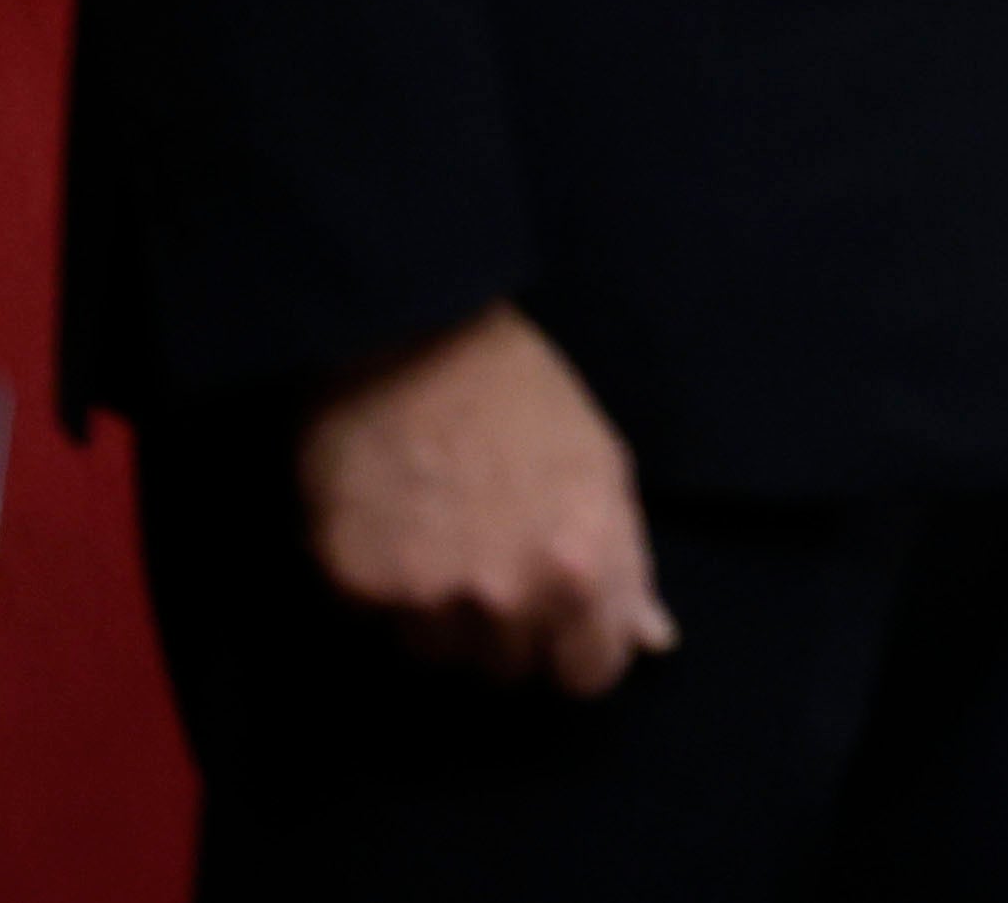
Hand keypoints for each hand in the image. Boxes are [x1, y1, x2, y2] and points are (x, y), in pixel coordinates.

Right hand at [298, 305, 678, 694]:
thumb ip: (627, 563)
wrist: (407, 332)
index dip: (575, 644)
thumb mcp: (600, 464)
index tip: (558, 613)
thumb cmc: (518, 393)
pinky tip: (388, 524)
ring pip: (438, 655)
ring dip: (438, 613)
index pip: (589, 676)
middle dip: (506, 626)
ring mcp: (426, 597)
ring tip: (434, 530)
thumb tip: (653, 641)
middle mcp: (507, 596)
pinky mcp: (354, 586)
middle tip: (487, 548)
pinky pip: (373, 624)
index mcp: (583, 569)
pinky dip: (378, 588)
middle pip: (510, 671)